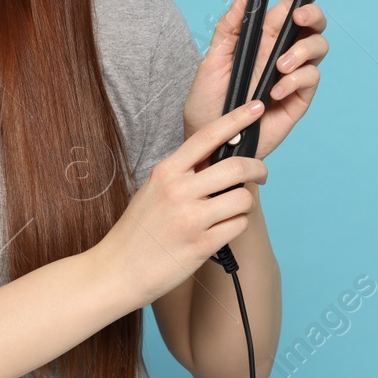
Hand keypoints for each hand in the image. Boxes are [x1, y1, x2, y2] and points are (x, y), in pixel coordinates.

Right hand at [93, 101, 269, 307]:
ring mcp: (191, 219)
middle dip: (258, 169)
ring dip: (246, 203)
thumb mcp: (153, 189)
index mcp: (167, 171)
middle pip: (236, 166)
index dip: (237, 118)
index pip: (208, 135)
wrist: (117, 270)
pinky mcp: (201, 246)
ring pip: (243, 198)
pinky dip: (237, 225)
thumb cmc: (137, 229)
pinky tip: (223, 229)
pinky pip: (238, 226)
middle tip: (261, 174)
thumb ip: (182, 173)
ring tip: (233, 209)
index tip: (256, 107)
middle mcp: (179, 191)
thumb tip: (218, 158)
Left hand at [183, 0, 335, 164]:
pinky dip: (295, 80)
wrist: (212, 144)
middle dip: (312, 15)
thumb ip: (228, 31)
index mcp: (262, 40)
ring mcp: (292, 77)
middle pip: (313, 25)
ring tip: (279, 67)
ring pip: (317, 48)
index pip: (289, 9)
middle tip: (298, 18)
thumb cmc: (208, 105)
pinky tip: (274, 91)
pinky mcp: (298, 99)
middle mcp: (281, 54)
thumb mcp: (211, 63)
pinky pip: (310, 80)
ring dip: (301, 51)